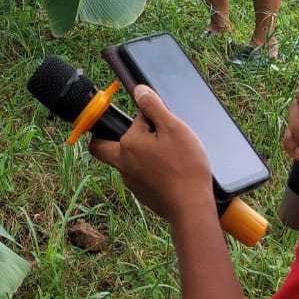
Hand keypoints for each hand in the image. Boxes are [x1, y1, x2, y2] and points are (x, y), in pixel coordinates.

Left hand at [88, 85, 215, 224]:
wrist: (191, 208)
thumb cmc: (185, 167)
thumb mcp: (173, 128)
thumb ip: (153, 107)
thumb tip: (138, 90)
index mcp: (126, 145)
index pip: (130, 122)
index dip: (146, 119)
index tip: (160, 123)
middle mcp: (123, 164)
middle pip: (106, 146)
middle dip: (118, 137)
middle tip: (145, 136)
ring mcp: (131, 182)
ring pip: (127, 162)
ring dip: (142, 155)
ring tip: (169, 156)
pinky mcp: (142, 195)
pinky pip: (140, 177)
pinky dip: (151, 171)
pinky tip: (172, 172)